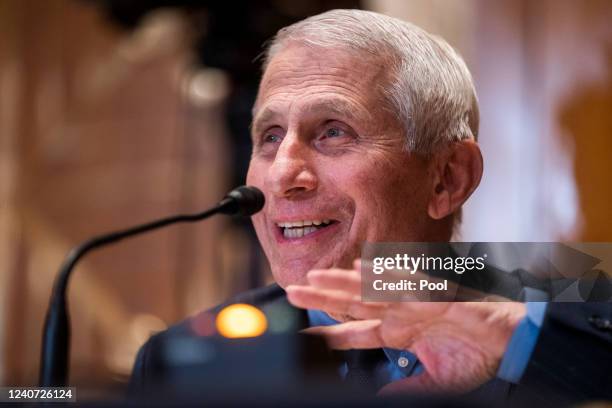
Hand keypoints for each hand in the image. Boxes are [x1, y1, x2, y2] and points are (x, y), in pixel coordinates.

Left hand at [286, 260, 525, 393]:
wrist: (509, 338)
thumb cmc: (476, 353)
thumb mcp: (435, 381)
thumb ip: (406, 387)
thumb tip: (380, 397)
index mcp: (398, 331)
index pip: (355, 332)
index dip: (328, 335)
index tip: (303, 337)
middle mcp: (399, 312)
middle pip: (351, 304)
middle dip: (321, 299)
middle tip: (292, 292)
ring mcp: (413, 300)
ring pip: (368, 289)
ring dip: (340, 283)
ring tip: (313, 278)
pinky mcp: (432, 293)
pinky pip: (403, 282)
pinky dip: (381, 275)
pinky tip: (359, 270)